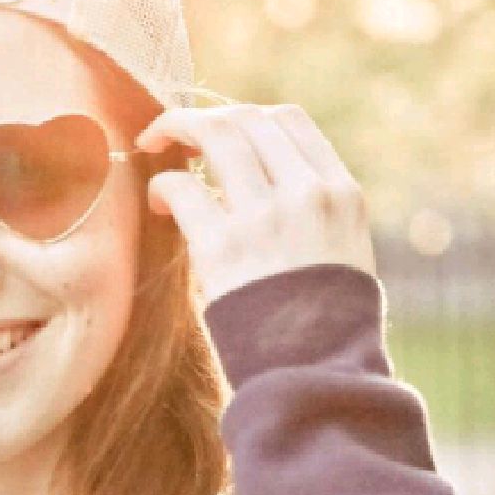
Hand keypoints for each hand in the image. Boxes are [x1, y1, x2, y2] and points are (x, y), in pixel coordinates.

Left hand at [135, 103, 375, 303]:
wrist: (317, 379)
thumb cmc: (327, 321)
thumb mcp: (342, 250)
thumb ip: (311, 205)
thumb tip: (260, 169)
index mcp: (341, 192)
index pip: (289, 119)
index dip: (244, 115)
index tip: (216, 130)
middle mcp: (308, 194)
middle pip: (244, 118)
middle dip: (199, 117)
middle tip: (170, 133)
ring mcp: (266, 217)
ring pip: (213, 134)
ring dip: (173, 129)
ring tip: (152, 146)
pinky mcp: (223, 247)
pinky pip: (181, 186)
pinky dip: (162, 185)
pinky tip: (159, 202)